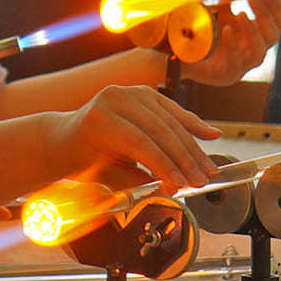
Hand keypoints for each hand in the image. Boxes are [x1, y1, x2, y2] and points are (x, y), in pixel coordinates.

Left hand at [54, 85, 221, 190]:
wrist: (70, 139)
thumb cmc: (83, 160)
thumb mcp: (104, 176)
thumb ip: (136, 182)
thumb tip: (170, 188)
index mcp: (99, 120)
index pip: (139, 143)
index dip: (164, 164)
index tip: (181, 184)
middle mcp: (114, 99)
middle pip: (159, 130)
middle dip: (184, 159)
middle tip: (200, 180)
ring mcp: (129, 92)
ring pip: (170, 121)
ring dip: (193, 148)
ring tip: (208, 169)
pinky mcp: (143, 93)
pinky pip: (172, 110)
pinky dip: (192, 124)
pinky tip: (210, 135)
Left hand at [182, 0, 280, 86]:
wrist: (177, 51)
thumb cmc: (201, 29)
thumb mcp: (213, 6)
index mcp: (255, 32)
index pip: (278, 22)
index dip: (275, 8)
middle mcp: (253, 48)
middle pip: (273, 36)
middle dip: (266, 16)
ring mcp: (242, 63)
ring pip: (260, 52)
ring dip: (253, 32)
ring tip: (241, 16)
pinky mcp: (229, 73)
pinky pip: (238, 61)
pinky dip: (234, 45)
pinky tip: (226, 31)